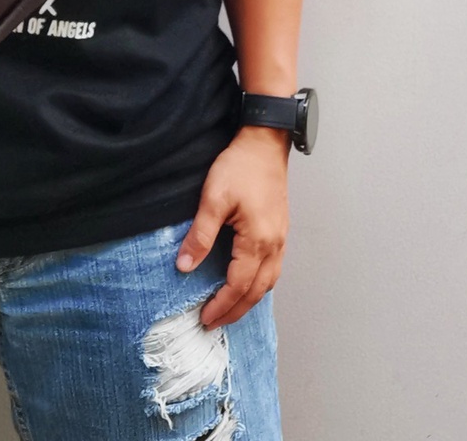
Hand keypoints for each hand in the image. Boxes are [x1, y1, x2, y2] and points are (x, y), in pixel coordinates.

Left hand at [176, 126, 289, 328]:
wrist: (264, 143)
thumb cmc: (240, 166)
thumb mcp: (213, 199)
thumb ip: (200, 234)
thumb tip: (185, 265)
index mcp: (258, 241)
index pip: (238, 285)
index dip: (221, 305)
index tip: (204, 318)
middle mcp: (275, 245)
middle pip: (257, 291)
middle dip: (235, 310)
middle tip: (214, 322)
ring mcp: (281, 239)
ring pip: (268, 282)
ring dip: (249, 300)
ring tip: (229, 309)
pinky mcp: (280, 230)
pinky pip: (273, 268)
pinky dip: (259, 284)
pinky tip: (247, 283)